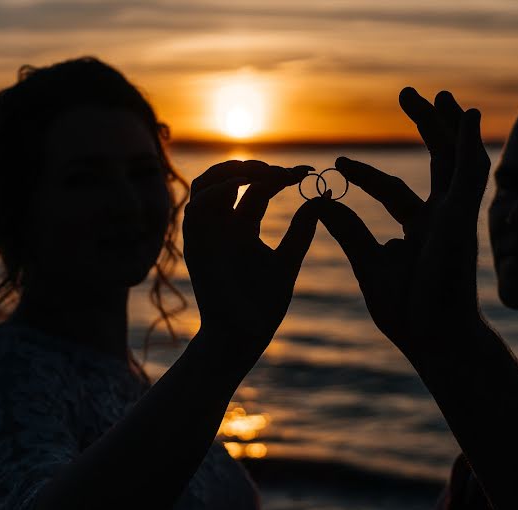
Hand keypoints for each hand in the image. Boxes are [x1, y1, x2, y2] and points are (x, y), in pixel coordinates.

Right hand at [184, 160, 319, 354]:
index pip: (258, 187)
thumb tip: (323, 197)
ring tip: (259, 172)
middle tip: (280, 171)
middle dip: (252, 166)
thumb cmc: (264, 304)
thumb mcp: (289, 259)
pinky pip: (195, 207)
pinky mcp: (194, 245)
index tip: (306, 172)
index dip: (280, 175)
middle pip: (227, 178)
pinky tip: (239, 187)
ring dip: (229, 171)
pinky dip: (215, 192)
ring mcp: (207, 233)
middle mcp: (222, 225)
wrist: (243, 335)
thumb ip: (302, 229)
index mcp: (243, 226)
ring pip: (205, 184)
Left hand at [317, 88, 490, 361]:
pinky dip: (471, 142)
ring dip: (449, 125)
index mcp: (421, 231)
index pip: (393, 192)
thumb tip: (322, 202)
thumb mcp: (368, 263)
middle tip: (408, 95)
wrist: (435, 337)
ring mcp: (457, 217)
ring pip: (457, 159)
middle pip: (436, 162)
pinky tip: (468, 115)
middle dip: (425, 127)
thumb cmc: (407, 311)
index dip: (366, 175)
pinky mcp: (465, 217)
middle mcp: (442, 219)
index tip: (337, 162)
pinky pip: (472, 172)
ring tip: (440, 94)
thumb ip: (349, 230)